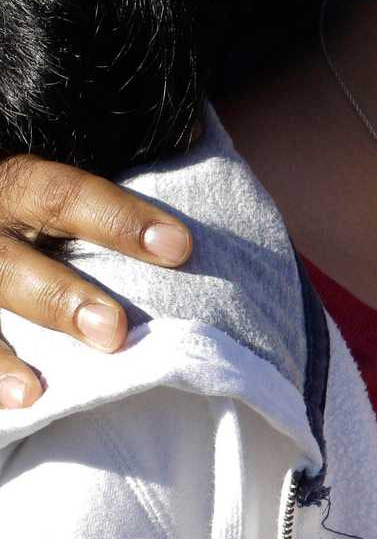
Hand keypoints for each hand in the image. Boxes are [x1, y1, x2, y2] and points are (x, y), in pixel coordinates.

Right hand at [0, 154, 191, 406]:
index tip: (181, 248)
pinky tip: (13, 405)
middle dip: (59, 298)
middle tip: (114, 332)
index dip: (118, 219)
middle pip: (9, 261)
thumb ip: (113, 177)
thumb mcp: (55, 187)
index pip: (61, 193)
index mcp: (13, 184)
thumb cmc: (37, 215)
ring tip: (34, 394)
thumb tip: (195, 134)